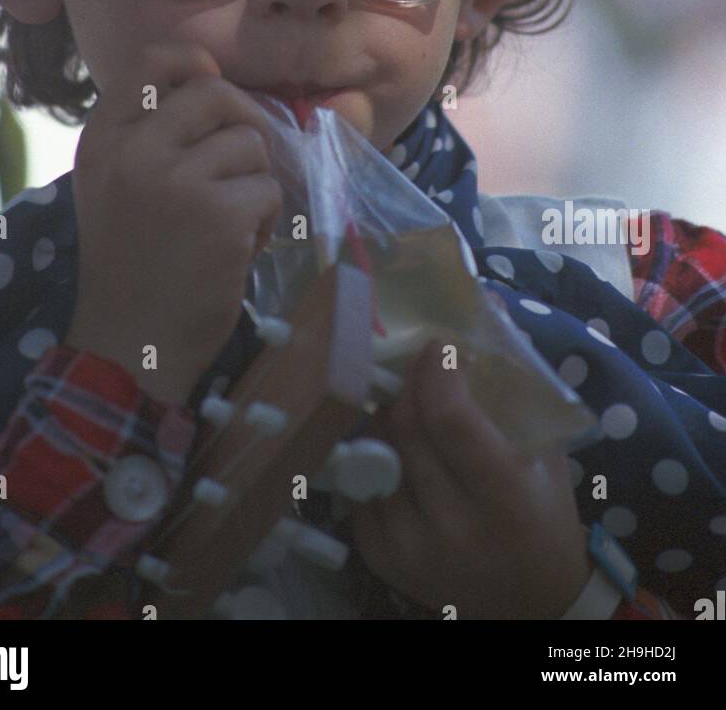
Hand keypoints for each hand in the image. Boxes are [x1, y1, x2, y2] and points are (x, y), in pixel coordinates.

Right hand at [66, 41, 280, 403]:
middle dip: (244, 128)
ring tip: (231, 223)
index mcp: (104, 137)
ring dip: (254, 183)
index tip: (213, 99)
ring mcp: (174, 181)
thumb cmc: (131, 265)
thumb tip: (220, 86)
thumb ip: (150, 135)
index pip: (155, 59)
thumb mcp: (116, 184)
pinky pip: (268, 189)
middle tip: (241, 170)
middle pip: (217, 93)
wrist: (127, 346)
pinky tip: (239, 250)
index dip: (197, 67)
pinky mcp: (217, 215)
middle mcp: (133, 150)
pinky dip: (265, 221)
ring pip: (251, 143)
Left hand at [348, 337, 588, 618]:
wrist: (531, 602)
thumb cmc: (544, 516)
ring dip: (388, 416)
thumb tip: (483, 304)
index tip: (439, 345)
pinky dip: (374, 457)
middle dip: (409, 383)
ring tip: (408, 403)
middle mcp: (453, 529)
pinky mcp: (381, 559)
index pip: (450, 419)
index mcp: (504, 501)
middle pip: (406, 429)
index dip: (437, 371)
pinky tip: (396, 447)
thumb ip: (517, 385)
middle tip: (417, 363)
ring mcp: (410, 549)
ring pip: (376, 452)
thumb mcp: (547, 454)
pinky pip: (359, 485)